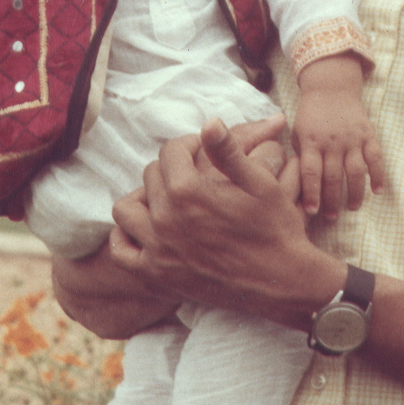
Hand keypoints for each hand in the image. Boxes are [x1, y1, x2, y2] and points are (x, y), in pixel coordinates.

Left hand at [110, 116, 343, 326]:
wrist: (282, 282)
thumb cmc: (276, 229)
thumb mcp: (260, 182)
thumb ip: (228, 151)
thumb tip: (209, 122)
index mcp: (188, 190)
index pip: (171, 150)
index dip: (188, 145)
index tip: (201, 151)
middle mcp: (166, 218)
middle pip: (151, 176)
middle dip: (170, 169)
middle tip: (191, 177)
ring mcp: (158, 249)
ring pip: (127, 209)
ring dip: (143, 200)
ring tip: (165, 201)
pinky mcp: (157, 275)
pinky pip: (121, 251)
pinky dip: (127, 238)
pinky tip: (147, 232)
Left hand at [292, 55, 384, 217]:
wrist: (332, 87)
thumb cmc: (311, 114)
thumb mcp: (297, 132)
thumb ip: (300, 156)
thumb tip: (299, 184)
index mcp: (311, 142)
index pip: (310, 173)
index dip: (311, 194)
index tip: (311, 211)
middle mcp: (332, 142)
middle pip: (333, 177)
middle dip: (331, 201)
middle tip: (331, 217)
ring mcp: (352, 139)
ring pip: (355, 172)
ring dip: (354, 193)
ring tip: (352, 208)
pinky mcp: (368, 135)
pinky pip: (375, 158)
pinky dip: (378, 175)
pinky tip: (377, 191)